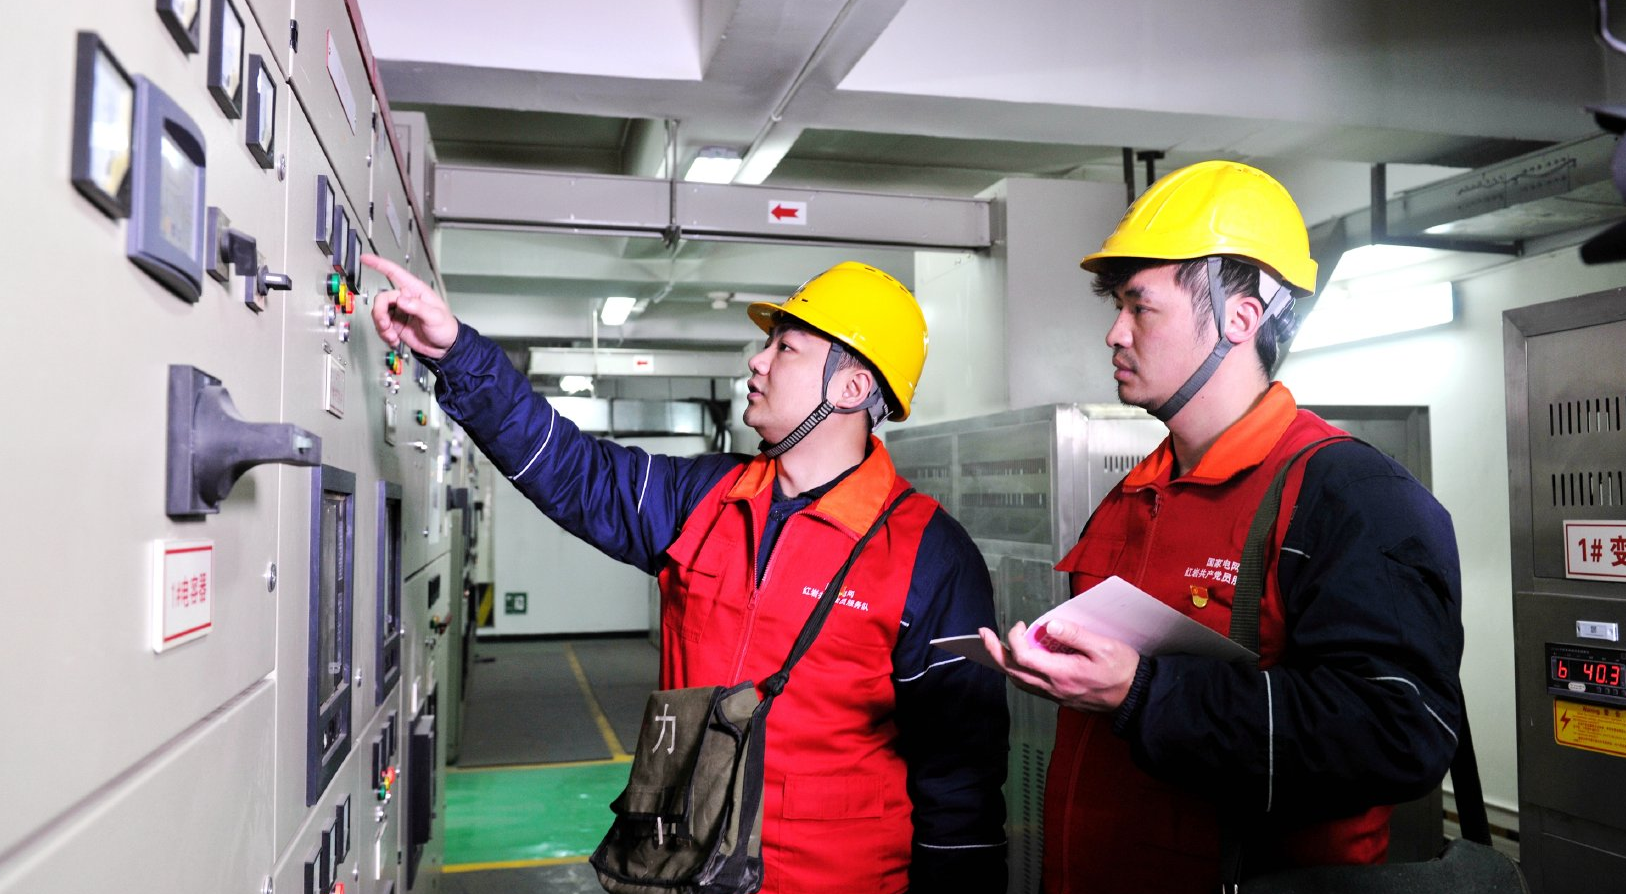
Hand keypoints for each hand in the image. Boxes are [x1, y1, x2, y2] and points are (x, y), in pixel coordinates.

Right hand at [361, 253, 458, 358]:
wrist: (443, 347)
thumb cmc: (445, 327)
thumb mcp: (435, 316)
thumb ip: (417, 307)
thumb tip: (401, 299)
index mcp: (415, 291)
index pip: (395, 273)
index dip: (379, 264)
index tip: (366, 258)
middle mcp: (405, 299)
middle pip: (382, 299)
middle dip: (380, 313)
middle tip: (385, 325)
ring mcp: (398, 312)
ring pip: (378, 313)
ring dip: (382, 326)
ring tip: (392, 335)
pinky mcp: (395, 325)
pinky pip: (381, 326)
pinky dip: (384, 334)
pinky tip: (394, 339)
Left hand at [976, 620, 1140, 712]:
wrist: (1136, 697)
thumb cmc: (1123, 670)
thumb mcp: (1104, 647)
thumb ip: (1075, 635)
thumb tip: (1049, 625)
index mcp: (1062, 673)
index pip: (1024, 656)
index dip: (1015, 639)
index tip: (1021, 624)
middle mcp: (1054, 687)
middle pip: (1013, 672)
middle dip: (995, 652)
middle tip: (983, 634)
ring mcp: (1055, 694)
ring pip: (1019, 681)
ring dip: (1004, 663)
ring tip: (995, 646)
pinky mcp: (1060, 697)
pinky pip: (1030, 686)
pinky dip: (1018, 672)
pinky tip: (1019, 661)